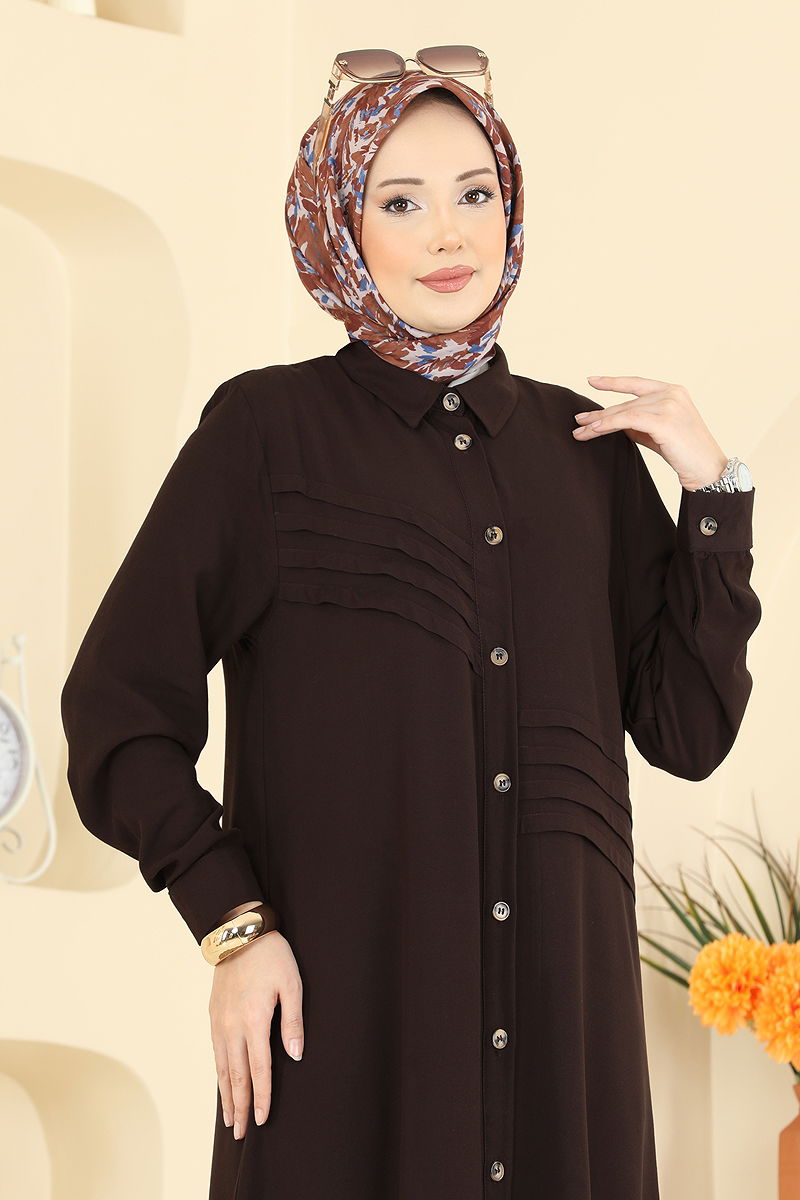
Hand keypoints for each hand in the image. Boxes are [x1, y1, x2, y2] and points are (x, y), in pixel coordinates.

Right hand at [208, 922, 303, 1138]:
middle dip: (241, 1106)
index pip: (259, 1069)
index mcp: (254, 1020)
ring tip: (231, 1119)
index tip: (263, 1119)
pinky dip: (218, 1074)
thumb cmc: (272, 956)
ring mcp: (219, 1022)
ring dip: (226, 1096)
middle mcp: (232, 1026)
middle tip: (242, 1134)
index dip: (262, 1096)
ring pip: (222, 1068)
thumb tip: (295, 1055)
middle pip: (236, 1076)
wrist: (239, 932)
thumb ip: (294, 1021)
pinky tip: (221, 1085)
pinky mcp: (213, 1016)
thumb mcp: (292, 984)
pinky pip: (216, 1053)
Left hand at [572, 375, 728, 490]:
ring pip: (624, 412)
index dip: (613, 382)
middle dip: (600, 414)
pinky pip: (628, 420)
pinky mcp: (663, 420)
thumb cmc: (683, 452)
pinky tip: (594, 430)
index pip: (637, 383)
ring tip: (580, 432)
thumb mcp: (657, 431)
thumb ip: (637, 422)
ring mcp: (669, 404)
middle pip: (626, 403)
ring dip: (599, 423)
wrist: (706, 469)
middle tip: (578, 421)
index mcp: (673, 390)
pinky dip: (608, 425)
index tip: (592, 381)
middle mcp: (671, 393)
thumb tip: (611, 420)